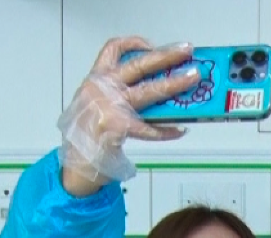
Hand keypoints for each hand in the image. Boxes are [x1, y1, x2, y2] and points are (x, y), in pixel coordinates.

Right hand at [58, 36, 200, 194]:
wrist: (77, 162)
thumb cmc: (88, 134)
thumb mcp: (94, 103)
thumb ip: (117, 92)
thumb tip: (155, 85)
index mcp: (96, 80)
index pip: (112, 50)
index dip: (133, 42)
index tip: (151, 45)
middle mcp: (103, 89)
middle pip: (138, 65)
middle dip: (165, 56)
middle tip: (187, 51)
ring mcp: (111, 107)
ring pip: (149, 91)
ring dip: (174, 84)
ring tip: (193, 79)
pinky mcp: (119, 127)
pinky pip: (150, 128)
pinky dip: (166, 130)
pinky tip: (180, 129)